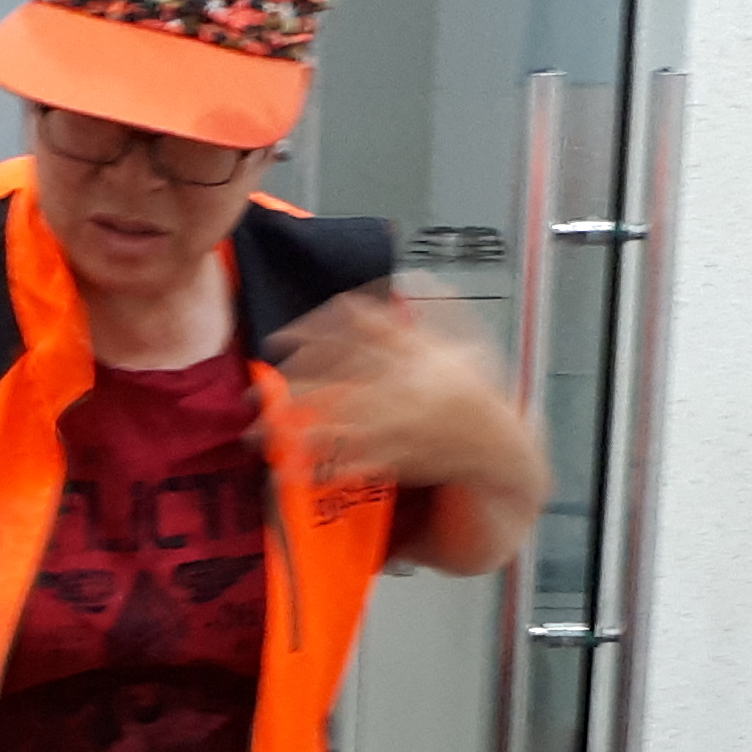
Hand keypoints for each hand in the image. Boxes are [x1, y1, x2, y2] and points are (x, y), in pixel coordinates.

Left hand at [269, 288, 545, 503]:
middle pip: (337, 382)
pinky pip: (356, 465)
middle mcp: (406, 386)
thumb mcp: (461, 342)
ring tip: (259, 438)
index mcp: (417, 352)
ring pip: (339, 427)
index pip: (359, 332)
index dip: (314, 333)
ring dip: (296, 434)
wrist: (500, 446)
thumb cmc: (473, 392)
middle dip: (291, 390)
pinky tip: (293, 472)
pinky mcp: (401, 459)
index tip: (277, 339)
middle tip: (252, 396)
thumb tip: (408, 278)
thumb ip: (430, 313)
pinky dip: (324, 470)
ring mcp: (402, 425)